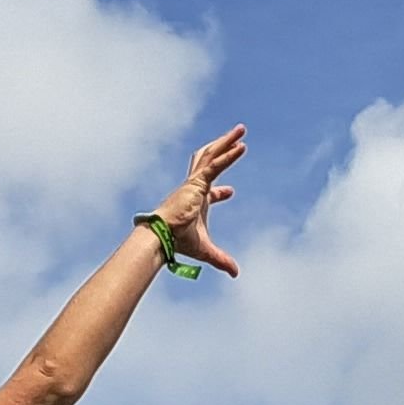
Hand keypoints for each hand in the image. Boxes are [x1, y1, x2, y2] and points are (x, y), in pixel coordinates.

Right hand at [151, 127, 245, 276]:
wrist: (162, 236)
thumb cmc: (178, 241)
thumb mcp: (206, 251)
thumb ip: (222, 260)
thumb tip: (236, 273)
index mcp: (195, 201)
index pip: (209, 191)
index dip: (221, 192)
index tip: (230, 192)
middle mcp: (194, 187)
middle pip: (210, 161)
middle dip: (225, 148)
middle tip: (239, 140)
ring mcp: (194, 182)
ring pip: (212, 154)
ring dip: (227, 141)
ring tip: (241, 130)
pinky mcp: (196, 183)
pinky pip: (215, 166)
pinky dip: (228, 156)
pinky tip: (241, 147)